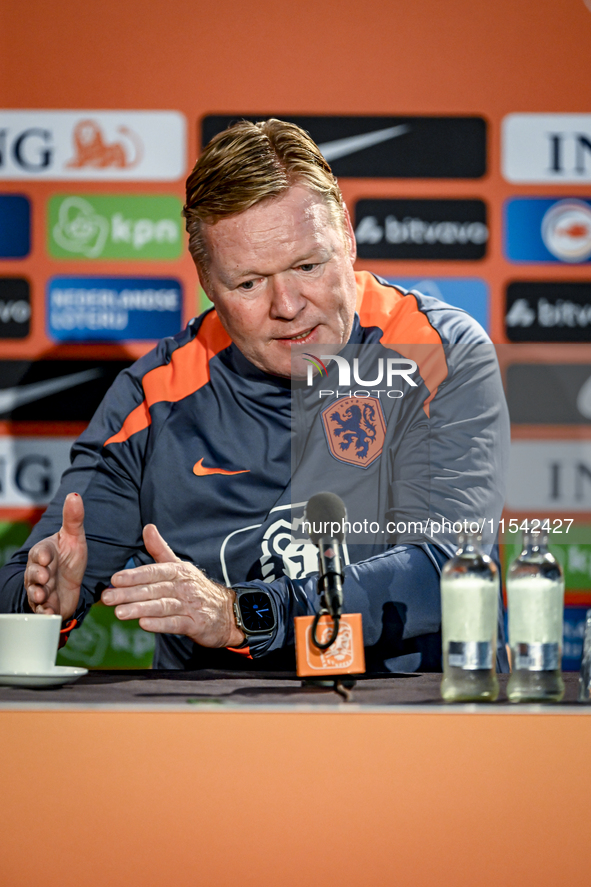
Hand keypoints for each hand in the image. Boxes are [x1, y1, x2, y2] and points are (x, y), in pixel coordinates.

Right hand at [24, 492, 86, 618]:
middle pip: (34, 573)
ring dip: (39, 595)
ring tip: (43, 597)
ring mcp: (40, 589)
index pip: (40, 552)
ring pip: (35, 592)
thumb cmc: (70, 558)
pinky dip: (45, 612)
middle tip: (43, 579)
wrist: (70, 584)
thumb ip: (74, 518)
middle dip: (37, 576)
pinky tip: (49, 614)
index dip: (42, 555)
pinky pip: (41, 609)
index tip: (46, 558)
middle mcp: (38, 571)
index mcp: (44, 553)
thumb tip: (74, 495)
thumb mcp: (75, 538)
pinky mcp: (45, 605)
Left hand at [102, 524, 244, 647]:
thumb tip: (147, 527)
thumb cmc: (196, 589)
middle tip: (108, 598)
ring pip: (163, 606)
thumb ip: (160, 549)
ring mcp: (191, 606)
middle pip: (154, 589)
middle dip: (129, 594)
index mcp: (179, 571)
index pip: (154, 572)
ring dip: (141, 609)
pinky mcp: (196, 624)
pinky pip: (176, 624)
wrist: (227, 612)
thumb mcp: (180, 566)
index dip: (135, 575)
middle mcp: (185, 587)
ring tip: (119, 613)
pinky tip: (144, 625)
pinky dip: (160, 624)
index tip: (115, 579)